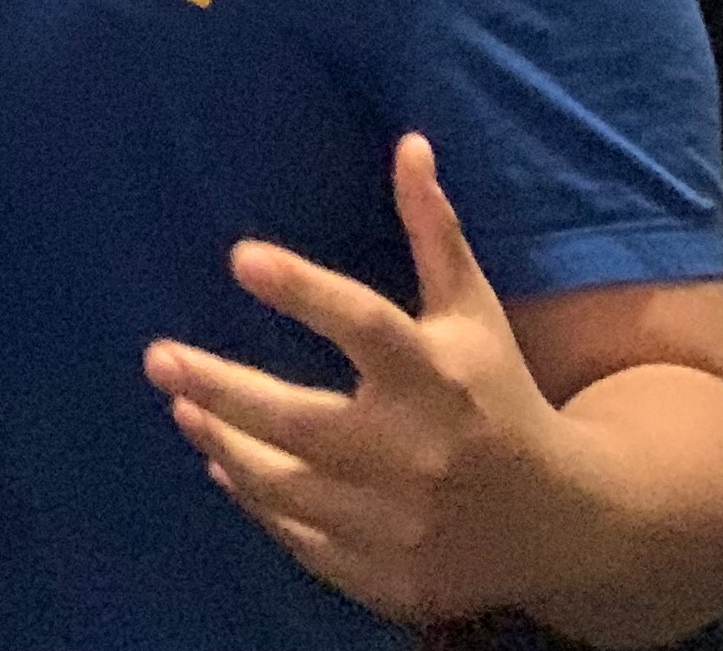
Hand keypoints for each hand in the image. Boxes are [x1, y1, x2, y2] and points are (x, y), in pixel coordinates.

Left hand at [143, 135, 569, 625]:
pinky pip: (305, 541)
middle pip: (299, 422)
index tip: (240, 255)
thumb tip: (408, 142)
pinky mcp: (392, 579)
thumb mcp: (474, 312)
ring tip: (182, 408)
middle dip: (221, 390)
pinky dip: (259, 504)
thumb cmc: (501, 396)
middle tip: (158, 359)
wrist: (564, 527)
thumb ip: (434, 231)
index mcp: (437, 376)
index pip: (364, 325)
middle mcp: (417, 452)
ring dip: (225, 446)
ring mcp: (402, 524)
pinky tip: (225, 467)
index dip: (302, 290)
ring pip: (288, 487)